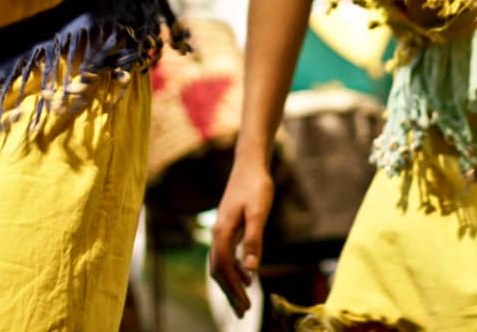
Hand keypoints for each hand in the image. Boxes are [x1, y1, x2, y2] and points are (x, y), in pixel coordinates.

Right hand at [208, 159, 273, 315]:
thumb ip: (254, 239)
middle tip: (243, 312)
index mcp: (223, 232)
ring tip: (243, 301)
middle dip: (229, 292)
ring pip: (220, 264)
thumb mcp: (259, 212)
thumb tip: (252, 268)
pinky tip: (248, 275)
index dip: (233, 289)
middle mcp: (217, 233)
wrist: (250, 164)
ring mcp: (221, 230)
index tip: (246, 305)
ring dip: (230, 284)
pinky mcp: (228, 227)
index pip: (224, 267)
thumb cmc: (256, 186)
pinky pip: (226, 255)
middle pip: (218, 270)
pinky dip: (234, 269)